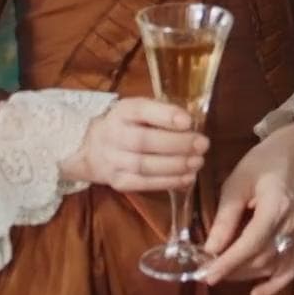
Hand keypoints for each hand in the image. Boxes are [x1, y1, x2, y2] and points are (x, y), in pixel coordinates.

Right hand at [56, 97, 206, 192]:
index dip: (166, 116)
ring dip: (176, 166)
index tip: (189, 121)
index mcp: (123, 112)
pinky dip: (168, 182)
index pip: (142, 111)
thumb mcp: (139, 110)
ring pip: (145, 166)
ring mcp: (114, 161)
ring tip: (198, 162)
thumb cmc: (127, 125)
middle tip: (203, 145)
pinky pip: (144, 184)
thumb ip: (162, 113)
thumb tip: (193, 123)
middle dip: (178, 144)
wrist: (90, 148)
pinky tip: (187, 178)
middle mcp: (114, 135)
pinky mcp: (118, 181)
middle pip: (144, 141)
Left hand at [200, 126, 293, 294]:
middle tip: (205, 270)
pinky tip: (256, 294)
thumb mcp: (235, 184)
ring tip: (222, 272)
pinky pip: (291, 268)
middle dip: (232, 269)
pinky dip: (275, 284)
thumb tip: (209, 250)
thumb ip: (225, 217)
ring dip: (245, 274)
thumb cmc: (260, 164)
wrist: (291, 157)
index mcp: (276, 204)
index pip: (252, 241)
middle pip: (262, 257)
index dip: (230, 261)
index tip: (207, 276)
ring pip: (272, 265)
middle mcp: (292, 223)